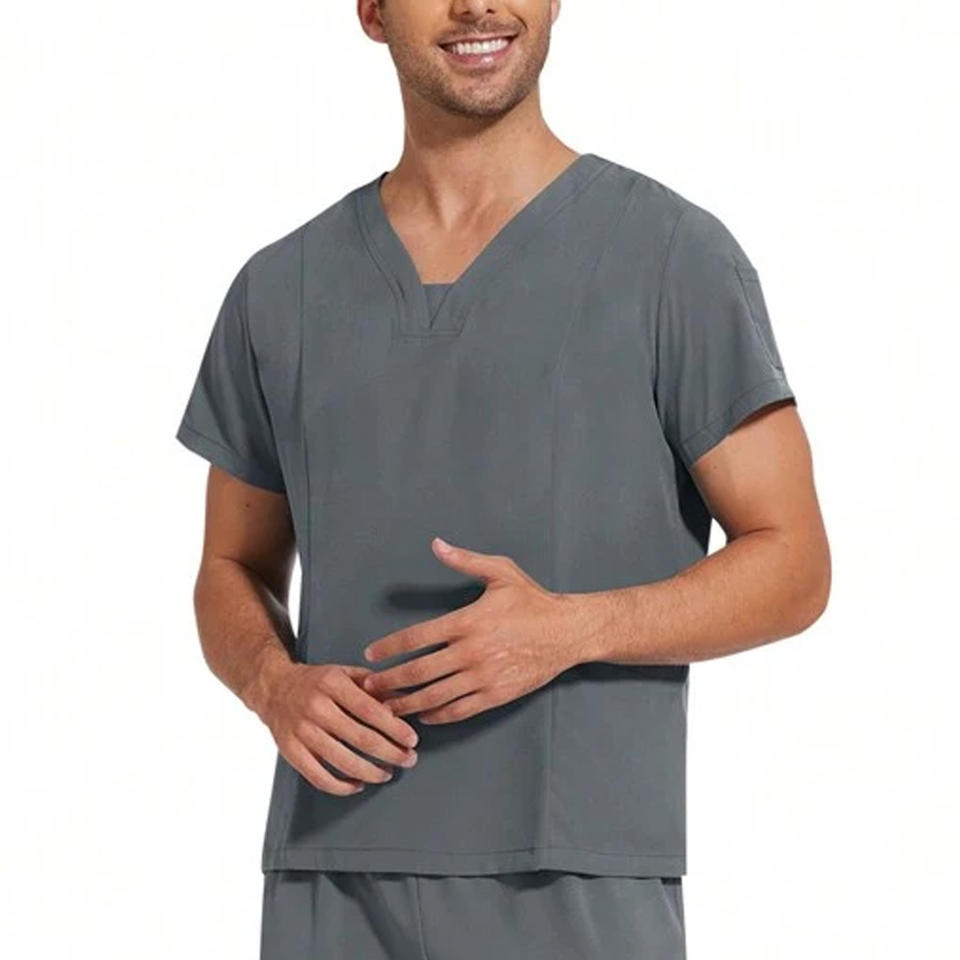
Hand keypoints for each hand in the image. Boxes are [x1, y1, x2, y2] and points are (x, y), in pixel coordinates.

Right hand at [256, 659, 419, 795]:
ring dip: (370, 772)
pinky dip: (341, 786)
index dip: (394, 728)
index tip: (412, 739)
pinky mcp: (290, 751)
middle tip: (408, 759)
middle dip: (390, 752)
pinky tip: (357, 784)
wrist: (274, 688)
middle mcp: (316, 707)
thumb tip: (400, 702)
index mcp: (332, 684)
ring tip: (387, 773)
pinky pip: (318, 777)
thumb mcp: (343, 672)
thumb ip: (371, 685)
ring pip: (342, 761)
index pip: (370, 710)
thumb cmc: (315, 681)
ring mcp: (301, 731)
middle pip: (360, 738)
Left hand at [361, 538, 586, 723]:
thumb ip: (465, 560)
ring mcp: (483, 676)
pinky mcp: (496, 694)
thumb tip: (437, 544)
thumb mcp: (500, 572)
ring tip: (388, 708)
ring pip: (435, 695)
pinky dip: (438, 714)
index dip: (388, 648)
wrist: (567, 631)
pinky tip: (424, 714)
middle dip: (389, 682)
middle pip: (419, 672)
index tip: (371, 655)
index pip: (416, 638)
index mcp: (467, 621)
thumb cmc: (533, 600)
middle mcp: (471, 652)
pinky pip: (459, 709)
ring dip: (406, 703)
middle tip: (369, 687)